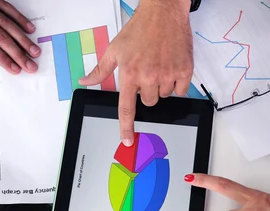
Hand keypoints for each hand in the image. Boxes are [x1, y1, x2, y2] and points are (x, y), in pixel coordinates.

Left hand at [0, 0, 40, 80]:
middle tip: (32, 66)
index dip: (4, 59)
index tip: (15, 69)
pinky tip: (30, 28)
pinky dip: (20, 18)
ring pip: (8, 25)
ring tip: (35, 51)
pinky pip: (8, 8)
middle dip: (19, 54)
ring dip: (24, 39)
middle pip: (3, 38)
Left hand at [79, 0, 193, 144]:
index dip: (126, 127)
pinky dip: (177, 82)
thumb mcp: (114, 49)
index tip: (128, 139)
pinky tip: (171, 66)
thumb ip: (100, 71)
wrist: (164, 12)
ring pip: (164, 96)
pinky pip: (180, 90)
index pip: (126, 108)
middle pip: (149, 102)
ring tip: (159, 65)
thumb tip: (85, 82)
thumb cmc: (139, 29)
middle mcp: (149, 76)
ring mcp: (168, 74)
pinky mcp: (184, 71)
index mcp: (130, 73)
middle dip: (147, 91)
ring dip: (162, 85)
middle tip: (147, 72)